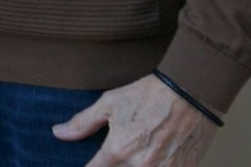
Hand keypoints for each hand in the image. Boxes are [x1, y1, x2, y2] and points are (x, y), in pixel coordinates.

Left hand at [56, 74, 216, 165]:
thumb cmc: (149, 95)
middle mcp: (141, 165)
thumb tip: (59, 133)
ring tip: (135, 154)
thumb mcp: (110, 103)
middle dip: (113, 166)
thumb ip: (83, 123)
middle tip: (117, 153)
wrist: (191, 92)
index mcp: (119, 150)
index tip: (90, 164)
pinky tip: (154, 157)